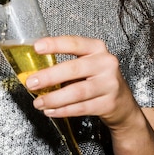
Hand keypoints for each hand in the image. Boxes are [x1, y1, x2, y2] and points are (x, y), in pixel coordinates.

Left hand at [25, 35, 142, 131]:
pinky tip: (51, 111)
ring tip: (38, 103)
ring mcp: (109, 84)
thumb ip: (66, 66)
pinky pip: (81, 108)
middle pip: (74, 69)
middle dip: (49, 77)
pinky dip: (63, 111)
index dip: (55, 44)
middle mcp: (105, 64)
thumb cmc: (98, 80)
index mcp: (97, 49)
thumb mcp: (87, 66)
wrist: (122, 103)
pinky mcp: (107, 104)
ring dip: (54, 99)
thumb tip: (35, 74)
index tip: (36, 47)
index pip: (74, 43)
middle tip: (31, 83)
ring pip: (77, 92)